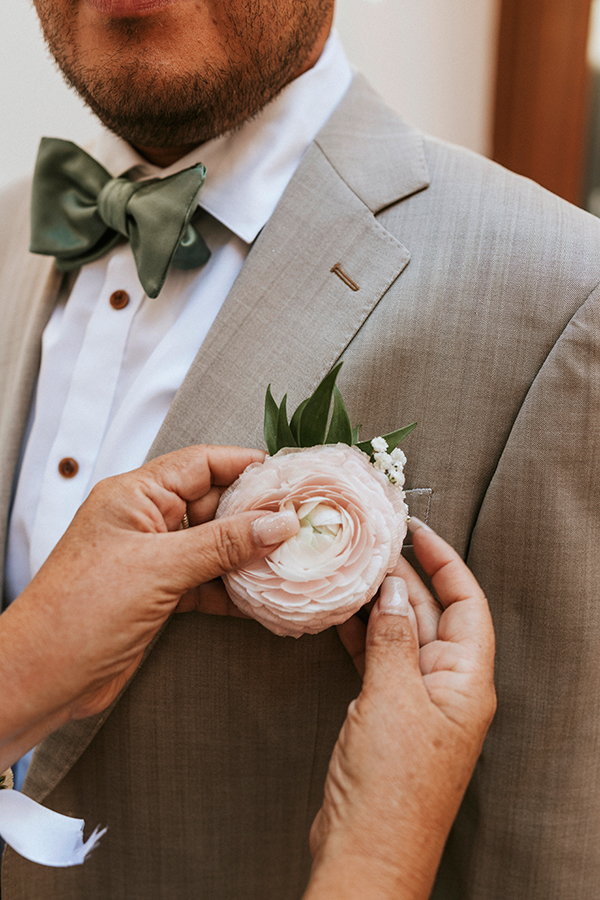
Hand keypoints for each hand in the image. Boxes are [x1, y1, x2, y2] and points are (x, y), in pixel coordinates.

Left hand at [0, 445, 298, 768]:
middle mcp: (145, 521)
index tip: (288, 476)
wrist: (43, 677)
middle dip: (256, 514)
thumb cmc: (83, 611)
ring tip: (292, 558)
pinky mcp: (159, 593)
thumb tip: (279, 523)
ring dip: (249, 554)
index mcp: (135, 496)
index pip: (200, 464)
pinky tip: (264, 595)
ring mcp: (153, 559)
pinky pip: (207, 580)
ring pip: (214, 545)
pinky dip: (234, 588)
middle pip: (213, 504)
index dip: (245, 465)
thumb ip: (223, 544)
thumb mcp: (160, 569)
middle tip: (303, 522)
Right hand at [304, 519, 495, 899]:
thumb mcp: (391, 698)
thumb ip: (391, 639)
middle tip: (372, 546)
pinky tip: (342, 616)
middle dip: (404, 579)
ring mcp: (416, 702)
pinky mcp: (387, 716)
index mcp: (466, 682)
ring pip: (401, 637)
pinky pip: (379, 662)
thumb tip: (392, 590)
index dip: (446, 563)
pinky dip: (362, 637)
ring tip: (353, 572)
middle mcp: (447, 688)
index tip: (419, 532)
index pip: (467, 604)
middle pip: (431, 616)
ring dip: (379, 605)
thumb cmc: (391, 786)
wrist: (366, 850)